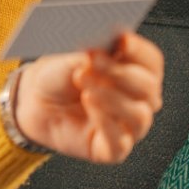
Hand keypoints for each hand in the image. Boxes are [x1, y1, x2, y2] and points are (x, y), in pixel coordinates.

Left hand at [13, 32, 163, 163]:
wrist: (36, 101)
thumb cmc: (58, 75)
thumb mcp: (68, 57)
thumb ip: (86, 54)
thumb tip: (97, 52)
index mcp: (133, 70)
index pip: (151, 61)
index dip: (139, 51)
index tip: (121, 40)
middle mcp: (137, 99)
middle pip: (149, 87)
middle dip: (122, 72)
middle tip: (94, 60)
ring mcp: (127, 126)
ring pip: (139, 115)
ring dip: (112, 97)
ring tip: (83, 80)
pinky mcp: (112, 149)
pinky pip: (120, 142)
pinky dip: (105, 121)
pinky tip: (88, 102)